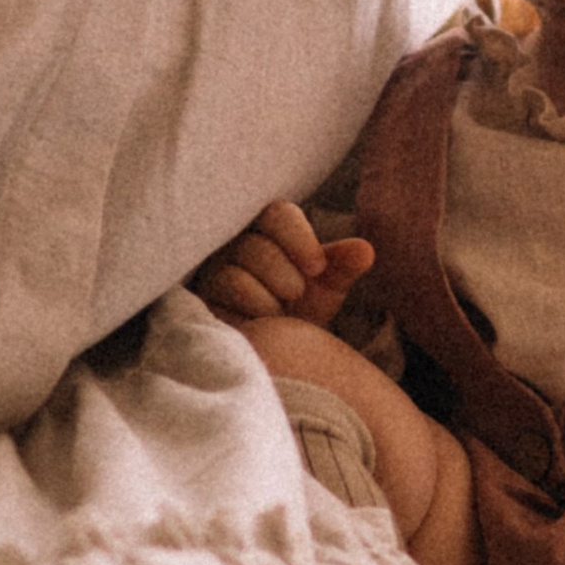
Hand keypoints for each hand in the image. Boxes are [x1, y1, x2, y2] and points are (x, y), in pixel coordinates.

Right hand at [193, 199, 374, 328]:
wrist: (276, 350)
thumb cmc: (301, 311)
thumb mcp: (326, 288)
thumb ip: (342, 267)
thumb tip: (365, 250)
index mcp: (269, 231)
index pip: (278, 215)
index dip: (298, 238)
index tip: (317, 267)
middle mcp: (235, 244)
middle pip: (255, 245)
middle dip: (284, 275)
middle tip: (296, 295)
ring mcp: (213, 269)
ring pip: (236, 269)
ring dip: (269, 295)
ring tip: (278, 312)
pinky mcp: (199, 295)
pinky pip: (224, 290)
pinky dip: (252, 307)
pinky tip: (260, 321)